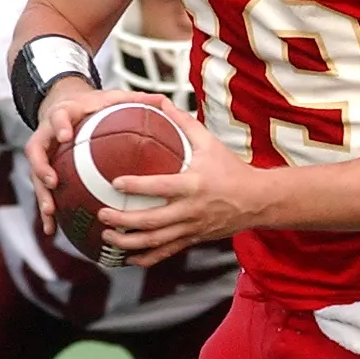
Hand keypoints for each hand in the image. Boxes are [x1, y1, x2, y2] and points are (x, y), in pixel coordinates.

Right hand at [25, 82, 142, 234]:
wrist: (65, 108)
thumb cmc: (92, 106)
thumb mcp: (110, 98)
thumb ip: (133, 100)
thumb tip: (163, 100)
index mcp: (64, 115)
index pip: (58, 118)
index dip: (59, 126)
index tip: (66, 136)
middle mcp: (47, 136)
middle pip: (36, 152)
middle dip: (42, 168)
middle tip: (52, 182)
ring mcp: (43, 155)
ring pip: (35, 176)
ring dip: (41, 196)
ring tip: (50, 213)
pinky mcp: (43, 171)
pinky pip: (43, 192)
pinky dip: (47, 212)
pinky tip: (53, 230)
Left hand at [96, 97, 271, 266]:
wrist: (257, 200)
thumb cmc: (232, 169)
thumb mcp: (209, 142)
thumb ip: (182, 122)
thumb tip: (158, 100)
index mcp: (193, 184)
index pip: (160, 187)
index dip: (136, 186)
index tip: (115, 183)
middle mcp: (191, 210)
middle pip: (152, 221)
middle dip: (124, 221)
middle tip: (102, 213)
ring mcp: (191, 228)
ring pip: (156, 241)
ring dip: (128, 242)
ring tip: (107, 236)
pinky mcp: (193, 239)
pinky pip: (166, 252)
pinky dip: (146, 258)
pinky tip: (127, 258)